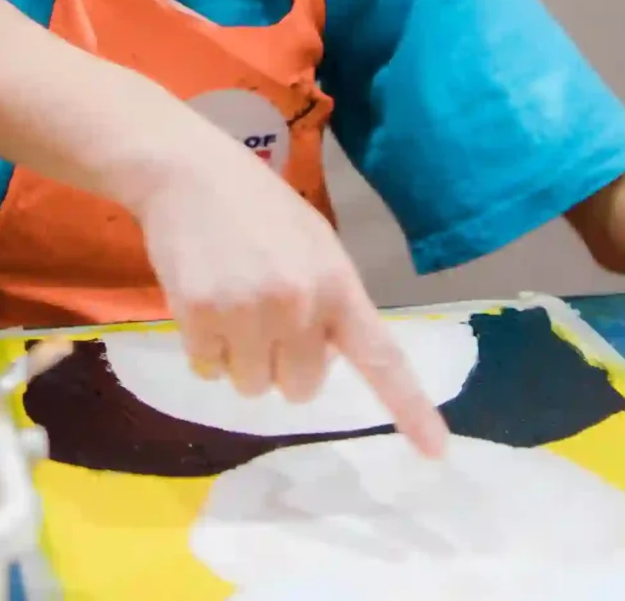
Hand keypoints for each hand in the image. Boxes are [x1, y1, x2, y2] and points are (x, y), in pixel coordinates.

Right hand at [133, 142, 449, 458]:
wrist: (188, 171)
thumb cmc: (257, 207)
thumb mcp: (314, 243)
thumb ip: (329, 298)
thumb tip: (326, 355)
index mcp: (337, 285)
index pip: (381, 357)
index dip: (410, 408)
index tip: (435, 452)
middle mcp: (299, 304)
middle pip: (299, 389)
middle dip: (282, 366)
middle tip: (265, 318)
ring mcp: (247, 312)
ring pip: (250, 386)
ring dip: (239, 359)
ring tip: (230, 303)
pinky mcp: (199, 316)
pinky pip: (207, 370)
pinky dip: (204, 348)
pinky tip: (202, 300)